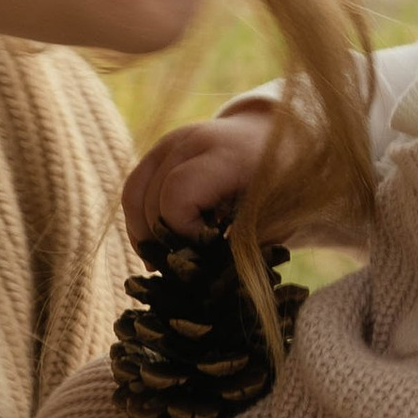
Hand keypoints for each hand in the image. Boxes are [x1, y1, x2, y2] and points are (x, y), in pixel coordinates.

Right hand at [121, 100, 273, 250]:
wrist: (282, 139)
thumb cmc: (283, 186)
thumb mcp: (277, 218)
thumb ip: (243, 245)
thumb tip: (208, 279)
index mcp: (227, 155)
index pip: (177, 195)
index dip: (181, 231)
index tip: (205, 249)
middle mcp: (192, 141)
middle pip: (150, 197)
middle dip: (161, 238)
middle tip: (183, 265)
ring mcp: (171, 142)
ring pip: (133, 193)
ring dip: (143, 232)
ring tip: (163, 259)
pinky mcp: (160, 149)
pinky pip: (135, 187)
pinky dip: (140, 218)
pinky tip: (157, 241)